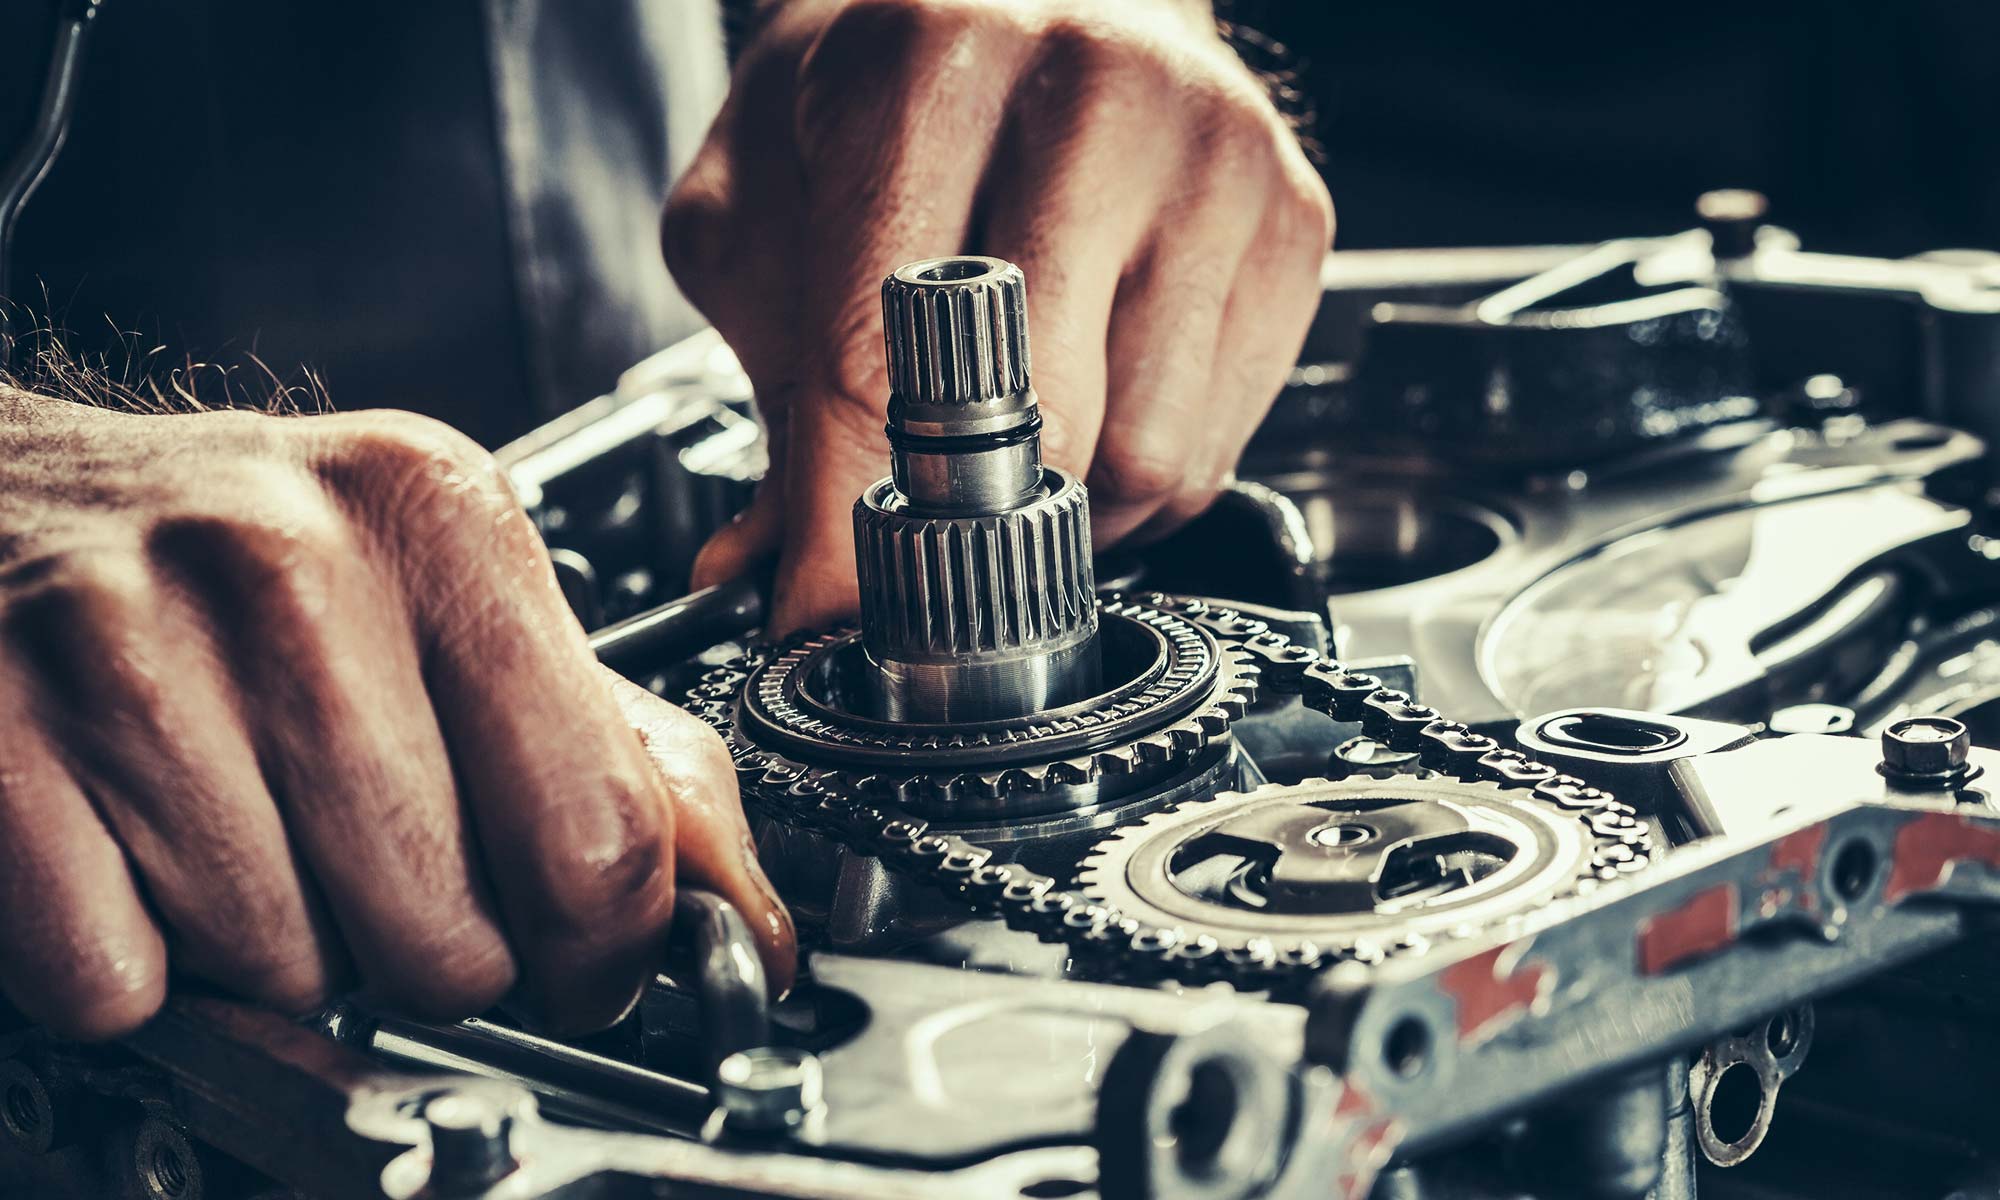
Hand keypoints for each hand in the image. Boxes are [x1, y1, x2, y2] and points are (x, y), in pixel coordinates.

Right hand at [0, 393, 793, 1039]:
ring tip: (249, 832)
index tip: (579, 968)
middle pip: (448, 936)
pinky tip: (141, 853)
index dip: (600, 952)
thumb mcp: (456, 596)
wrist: (10, 496)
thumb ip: (614, 746)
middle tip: (378, 872)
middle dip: (427, 956)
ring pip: (286, 969)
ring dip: (278, 951)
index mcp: (445, 523)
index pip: (600, 835)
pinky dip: (136, 962)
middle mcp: (294, 566)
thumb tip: (746, 911)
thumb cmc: (247, 560)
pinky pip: (120, 978)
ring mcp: (130, 646)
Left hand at [665, 0, 1332, 632]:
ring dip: (1061, 504)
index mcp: (931, 60)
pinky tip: (1093, 402)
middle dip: (962, 511)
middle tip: (918, 518)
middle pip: (1038, 417)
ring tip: (1008, 442)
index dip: (850, 517)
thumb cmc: (898, 88)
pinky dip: (1137, 476)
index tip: (827, 615)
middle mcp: (1097, 88)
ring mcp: (1217, 156)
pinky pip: (1214, 446)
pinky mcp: (1293, 222)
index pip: (886, 349)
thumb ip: (767, 384)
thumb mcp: (768, 204)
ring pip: (1143, 455)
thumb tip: (770, 571)